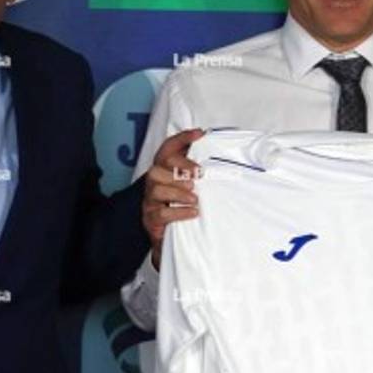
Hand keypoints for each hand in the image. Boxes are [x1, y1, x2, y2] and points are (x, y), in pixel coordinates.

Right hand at [143, 128, 204, 269]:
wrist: (174, 239)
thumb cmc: (185, 207)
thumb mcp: (193, 186)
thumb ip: (200, 172)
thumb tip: (222, 155)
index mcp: (164, 170)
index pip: (167, 148)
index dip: (181, 139)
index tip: (200, 134)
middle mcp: (154, 183)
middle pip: (157, 166)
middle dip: (179, 167)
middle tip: (199, 174)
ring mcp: (150, 201)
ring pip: (156, 189)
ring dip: (179, 191)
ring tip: (195, 198)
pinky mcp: (150, 219)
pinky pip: (161, 213)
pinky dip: (179, 211)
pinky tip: (193, 212)